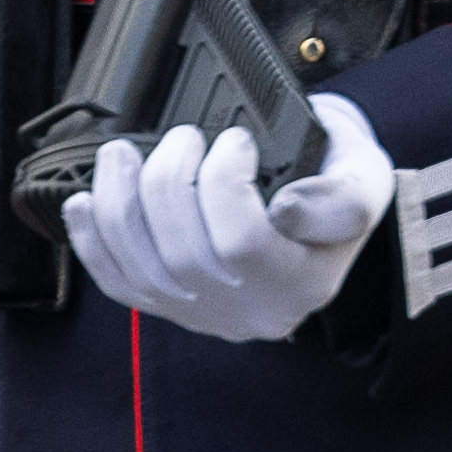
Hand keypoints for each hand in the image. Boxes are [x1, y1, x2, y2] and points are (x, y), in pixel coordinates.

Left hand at [66, 92, 389, 341]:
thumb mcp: (366, 176)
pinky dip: (92, 243)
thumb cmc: (335, 180)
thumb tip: (285, 211)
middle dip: (167, 183)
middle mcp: (254, 310)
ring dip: (118, 205)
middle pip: (185, 257)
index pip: (246, 245)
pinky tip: (85, 202)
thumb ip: (342, 196)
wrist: (318, 202)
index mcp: (305, 282)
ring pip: (143, 273)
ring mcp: (207, 314)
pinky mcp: (170, 308)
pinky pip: (119, 287)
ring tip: (121, 155)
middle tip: (180, 136)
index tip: (235, 139)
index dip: (223, 183)